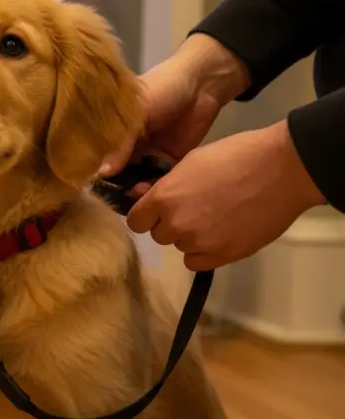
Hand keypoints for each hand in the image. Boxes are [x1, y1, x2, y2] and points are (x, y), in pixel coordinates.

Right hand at [99, 34, 249, 179]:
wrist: (203, 84)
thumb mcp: (137, 115)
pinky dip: (155, 187)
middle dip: (116, 184)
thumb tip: (101, 174)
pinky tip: (151, 190)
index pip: (98, 154)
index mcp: (114, 129)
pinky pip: (159, 180)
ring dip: (135, 188)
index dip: (95, 169)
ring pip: (136, 178)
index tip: (91, 186)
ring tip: (137, 191)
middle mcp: (127, 144)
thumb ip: (120, 145)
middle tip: (118, 193)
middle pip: (116, 171)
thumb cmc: (162, 89)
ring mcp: (148, 154)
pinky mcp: (169, 161)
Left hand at [126, 121, 325, 270]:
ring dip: (191, 237)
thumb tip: (140, 196)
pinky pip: (196, 263)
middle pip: (159, 235)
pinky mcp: (222, 255)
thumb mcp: (191, 162)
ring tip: (217, 218)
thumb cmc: (236, 156)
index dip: (147, 216)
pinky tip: (220, 236)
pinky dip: (204, 252)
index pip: (136, 221)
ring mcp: (198, 242)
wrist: (282, 169)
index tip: (159, 211)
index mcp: (164, 197)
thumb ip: (165, 185)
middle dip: (172, 224)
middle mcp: (175, 223)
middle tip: (197, 209)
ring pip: (180, 247)